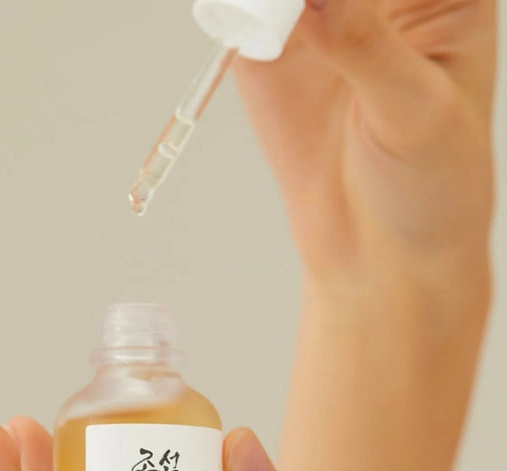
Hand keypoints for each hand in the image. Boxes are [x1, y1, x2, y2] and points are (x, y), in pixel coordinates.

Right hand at [235, 0, 494, 290]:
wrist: (379, 256)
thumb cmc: (430, 186)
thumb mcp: (412, 109)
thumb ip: (361, 41)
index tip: (329, 8)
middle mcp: (377, 0)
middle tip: (296, 16)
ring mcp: (319, 22)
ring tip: (265, 24)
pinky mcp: (270, 56)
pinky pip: (241, 12)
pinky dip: (229, 9)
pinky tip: (236, 22)